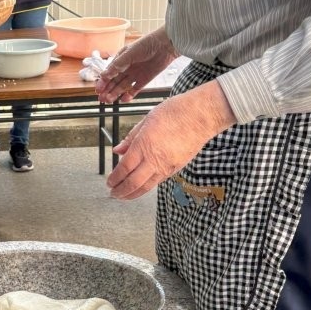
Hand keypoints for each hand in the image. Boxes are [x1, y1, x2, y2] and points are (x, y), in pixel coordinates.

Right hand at [96, 27, 178, 103]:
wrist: (165, 45)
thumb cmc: (146, 45)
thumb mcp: (128, 54)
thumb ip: (117, 65)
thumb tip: (104, 75)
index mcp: (120, 60)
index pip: (109, 73)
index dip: (103, 82)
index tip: (98, 90)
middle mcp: (126, 68)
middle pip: (114, 82)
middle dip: (107, 90)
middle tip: (102, 99)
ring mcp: (135, 75)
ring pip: (122, 87)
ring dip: (115, 94)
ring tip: (110, 101)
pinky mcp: (144, 80)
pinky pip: (134, 90)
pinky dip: (129, 95)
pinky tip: (123, 99)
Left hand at [107, 81, 235, 199]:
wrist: (202, 115)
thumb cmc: (175, 112)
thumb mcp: (146, 120)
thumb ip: (130, 138)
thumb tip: (117, 150)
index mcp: (144, 145)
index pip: (124, 168)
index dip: (114, 178)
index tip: (109, 182)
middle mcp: (155, 159)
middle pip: (134, 182)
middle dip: (120, 191)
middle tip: (113, 194)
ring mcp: (167, 165)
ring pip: (147, 186)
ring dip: (133, 193)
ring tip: (123, 196)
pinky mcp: (177, 167)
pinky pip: (158, 181)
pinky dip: (147, 187)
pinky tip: (141, 187)